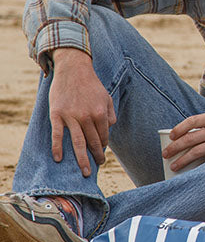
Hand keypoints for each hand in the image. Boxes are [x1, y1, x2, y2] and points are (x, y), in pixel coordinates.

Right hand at [49, 48, 116, 176]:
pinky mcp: (57, 115)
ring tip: (85, 172)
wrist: (73, 69)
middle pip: (92, 143)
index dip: (102, 146)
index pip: (103, 136)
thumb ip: (110, 114)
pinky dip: (57, 148)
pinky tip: (58, 159)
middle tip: (95, 168)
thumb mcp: (106, 97)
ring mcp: (71, 117)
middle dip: (96, 157)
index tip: (100, 153)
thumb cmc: (91, 84)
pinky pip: (58, 134)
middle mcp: (87, 117)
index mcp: (101, 113)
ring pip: (78, 143)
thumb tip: (109, 128)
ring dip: (82, 160)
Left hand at [161, 111, 204, 172]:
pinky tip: (193, 174)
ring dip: (183, 160)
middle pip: (191, 138)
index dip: (179, 129)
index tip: (170, 137)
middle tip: (165, 154)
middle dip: (175, 147)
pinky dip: (200, 169)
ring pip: (197, 152)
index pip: (192, 121)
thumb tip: (182, 138)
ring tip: (174, 166)